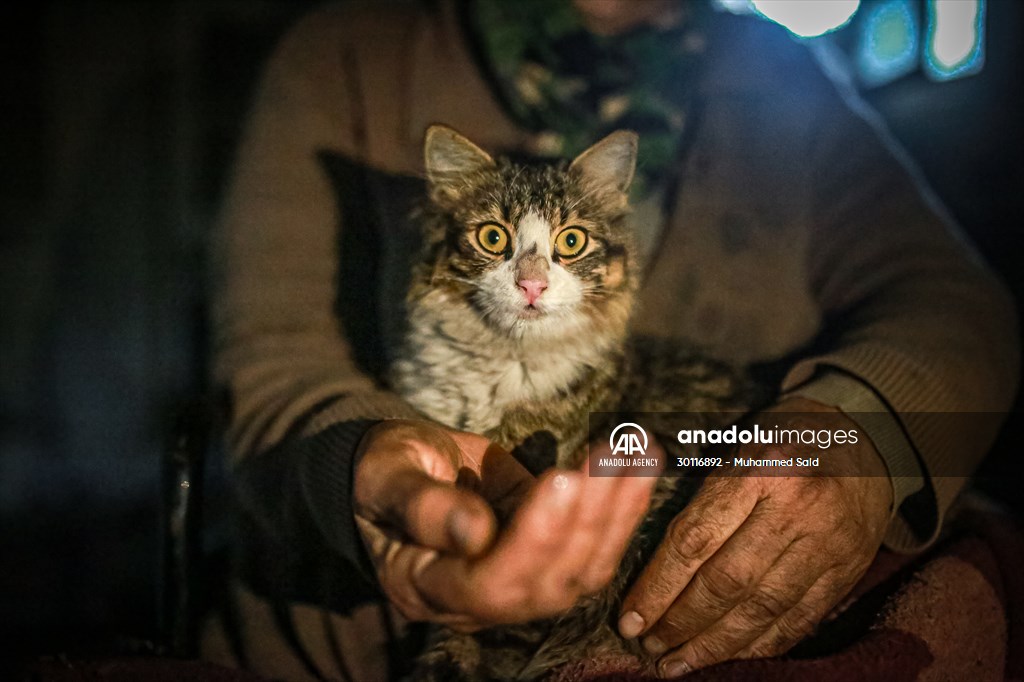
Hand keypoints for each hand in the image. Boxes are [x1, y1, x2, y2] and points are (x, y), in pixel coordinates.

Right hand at [354, 419, 658, 630]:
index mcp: (424, 586)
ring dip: (616, 514)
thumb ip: (422, 504)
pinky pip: (593, 551)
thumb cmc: (384, 471)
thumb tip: (475, 532)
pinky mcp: (547, 559)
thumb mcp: (386, 475)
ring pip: (580, 573)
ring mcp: (516, 585)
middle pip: (545, 583)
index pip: (487, 584)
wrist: (400, 471)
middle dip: (586, 522)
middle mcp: (475, 602)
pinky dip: (623, 511)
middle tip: (608, 460)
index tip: (559, 478)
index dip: (531, 540)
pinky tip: (638, 467)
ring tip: (634, 457)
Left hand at [617, 398, 892, 676]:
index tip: (629, 618)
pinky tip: (727, 656)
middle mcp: (796, 511)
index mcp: (759, 472)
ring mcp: (828, 545)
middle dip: (680, 622)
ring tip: (677, 663)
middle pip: (727, 582)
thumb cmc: (781, 439)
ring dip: (715, 645)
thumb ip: (700, 500)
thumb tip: (648, 563)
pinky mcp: (848, 571)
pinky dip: (761, 645)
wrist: (864, 437)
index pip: (696, 540)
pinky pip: (799, 619)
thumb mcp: (737, 448)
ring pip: (763, 609)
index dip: (658, 586)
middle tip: (648, 647)